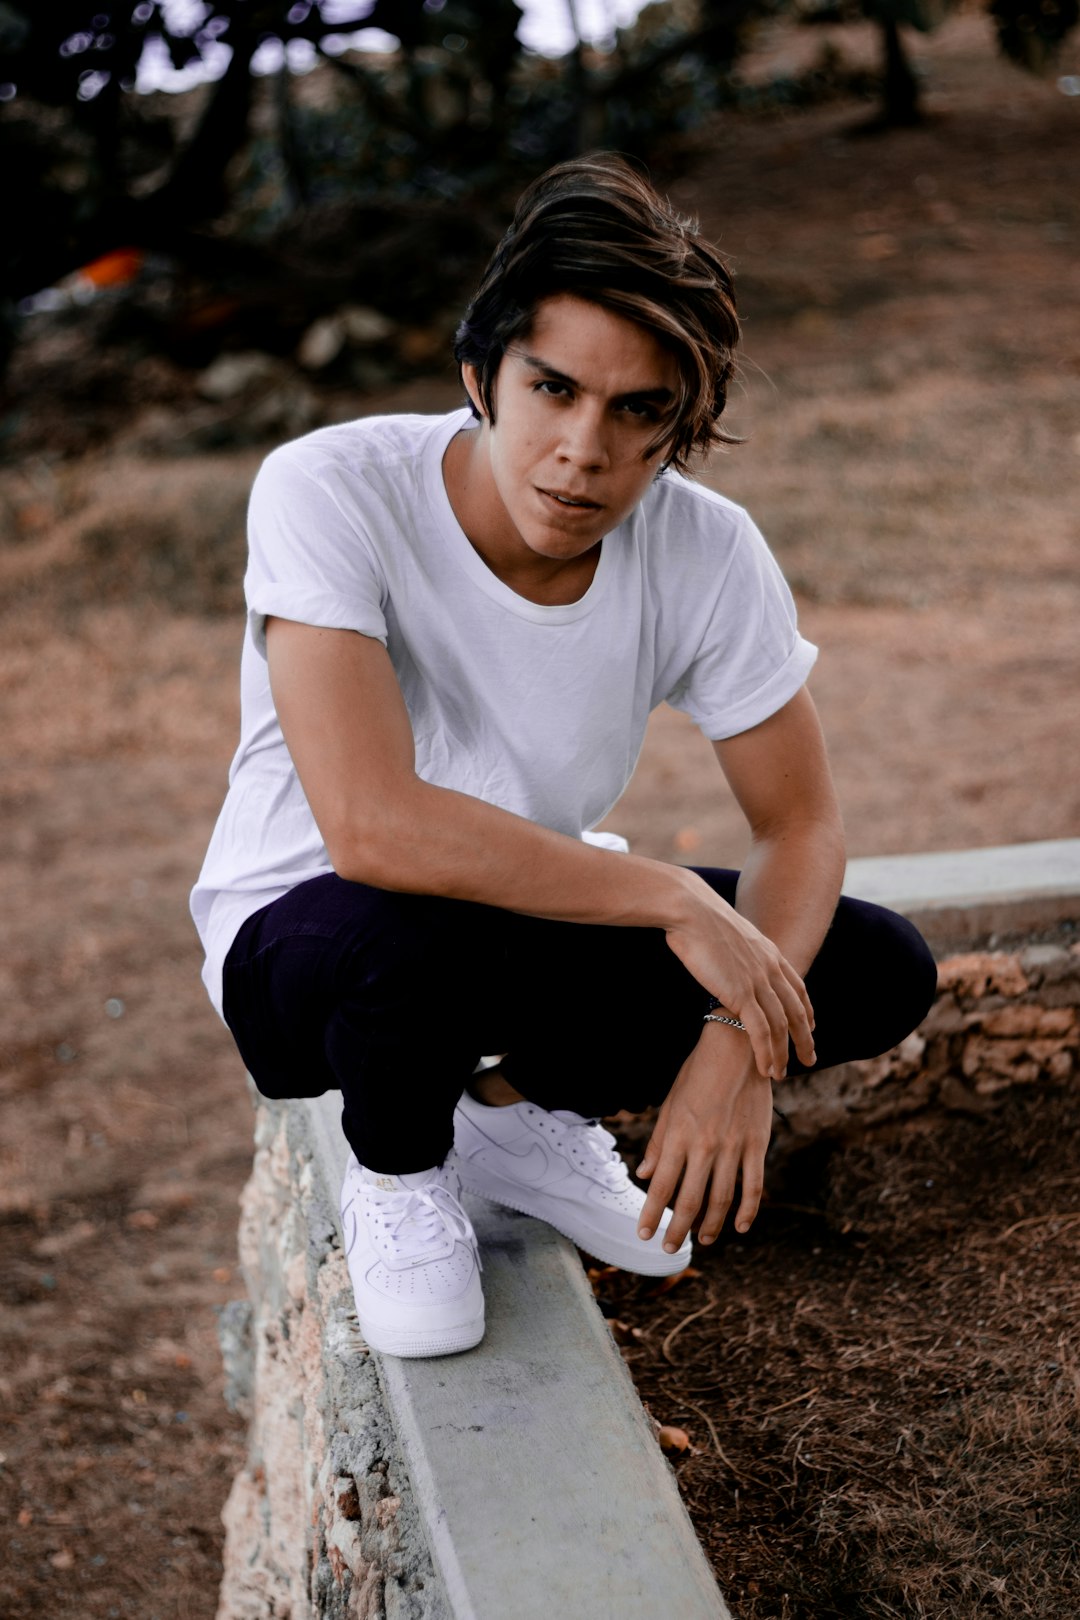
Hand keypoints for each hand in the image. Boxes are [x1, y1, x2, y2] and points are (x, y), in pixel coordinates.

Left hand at [636, 1024, 773, 1251]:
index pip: (662, 1186)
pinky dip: (748, 1210)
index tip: (643, 1234)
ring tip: (701, 1241)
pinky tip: (741, 1227)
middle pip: (690, 1200)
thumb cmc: (698, 1074)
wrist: (737, 1049)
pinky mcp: (756, 1144)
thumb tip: (647, 1174)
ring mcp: (732, 1147)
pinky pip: (753, 1186)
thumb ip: (659, 1141)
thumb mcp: (671, 1103)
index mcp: (678, 1135)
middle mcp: (704, 1146)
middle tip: (669, 1248)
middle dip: (677, 1229)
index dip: (651, 1214)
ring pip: (721, 1199)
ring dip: (710, 1225)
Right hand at [664, 885, 814, 1080]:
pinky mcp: (741, 993)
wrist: (691, 910)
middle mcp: (771, 968)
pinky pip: (760, 1031)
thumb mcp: (728, 932)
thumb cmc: (698, 918)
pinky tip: (765, 1068)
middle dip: (805, 1038)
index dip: (806, 1009)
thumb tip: (729, 955)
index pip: (797, 987)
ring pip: (780, 1026)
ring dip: (782, 1053)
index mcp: (770, 953)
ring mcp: (758, 981)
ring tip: (781, 1074)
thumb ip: (737, 949)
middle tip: (810, 1059)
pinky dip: (765, 1052)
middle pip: (796, 1011)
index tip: (811, 1025)